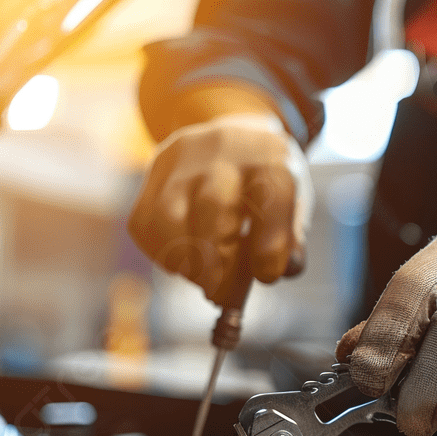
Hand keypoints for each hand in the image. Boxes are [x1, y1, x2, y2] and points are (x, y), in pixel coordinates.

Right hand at [128, 112, 311, 302]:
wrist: (233, 139)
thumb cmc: (263, 185)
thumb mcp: (291, 205)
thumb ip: (289, 241)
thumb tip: (283, 270)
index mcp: (270, 157)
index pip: (272, 196)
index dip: (270, 241)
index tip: (266, 277)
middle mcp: (225, 149)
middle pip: (213, 204)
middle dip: (217, 259)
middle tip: (223, 296)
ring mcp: (183, 158)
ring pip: (170, 214)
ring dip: (185, 260)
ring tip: (203, 282)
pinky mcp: (155, 172)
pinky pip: (146, 221)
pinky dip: (162, 253)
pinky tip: (183, 265)